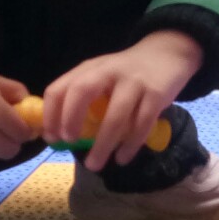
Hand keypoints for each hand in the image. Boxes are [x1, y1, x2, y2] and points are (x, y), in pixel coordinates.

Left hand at [42, 30, 201, 171]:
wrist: (167, 54)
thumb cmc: (127, 74)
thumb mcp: (102, 76)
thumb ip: (84, 99)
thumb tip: (62, 137)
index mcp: (89, 69)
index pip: (59, 88)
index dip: (51, 114)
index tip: (52, 138)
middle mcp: (108, 71)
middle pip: (82, 91)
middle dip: (71, 118)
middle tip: (69, 142)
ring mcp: (134, 81)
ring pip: (115, 115)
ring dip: (103, 144)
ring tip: (95, 165)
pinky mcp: (157, 94)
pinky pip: (141, 124)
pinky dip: (130, 145)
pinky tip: (122, 158)